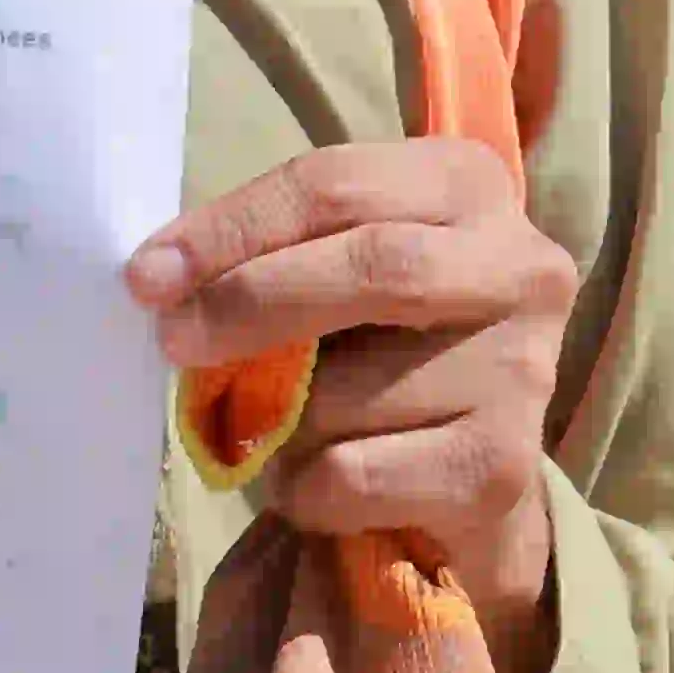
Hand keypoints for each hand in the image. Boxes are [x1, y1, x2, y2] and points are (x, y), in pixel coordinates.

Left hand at [126, 141, 572, 672]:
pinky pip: (356, 474)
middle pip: (374, 266)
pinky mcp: (502, 467)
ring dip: (279, 424)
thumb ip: (271, 256)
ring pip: (350, 392)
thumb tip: (160, 280)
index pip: (337, 184)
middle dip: (252, 303)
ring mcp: (524, 370)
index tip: (150, 275)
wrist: (465, 475)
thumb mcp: (335, 272)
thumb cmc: (381, 349)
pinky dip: (305, 488)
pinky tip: (324, 485)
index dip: (233, 228)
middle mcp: (520, 267)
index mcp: (468, 185)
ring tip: (284, 434)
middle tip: (174, 340)